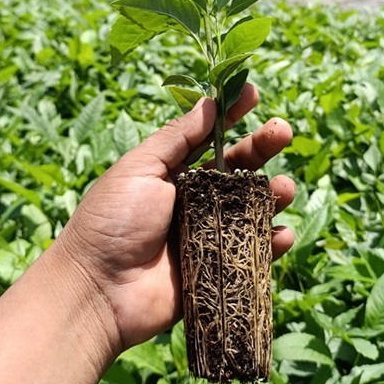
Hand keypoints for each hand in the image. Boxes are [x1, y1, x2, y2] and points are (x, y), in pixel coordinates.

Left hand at [56, 85, 294, 353]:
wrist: (99, 290)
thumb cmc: (113, 221)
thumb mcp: (141, 168)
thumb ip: (177, 137)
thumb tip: (208, 102)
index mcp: (172, 172)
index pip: (209, 138)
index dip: (232, 115)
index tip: (254, 93)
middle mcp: (193, 200)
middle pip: (237, 169)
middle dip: (262, 149)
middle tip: (283, 132)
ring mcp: (208, 234)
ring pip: (251, 209)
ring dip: (273, 194)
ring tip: (284, 187)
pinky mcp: (218, 269)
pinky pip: (253, 254)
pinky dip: (272, 244)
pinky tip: (282, 234)